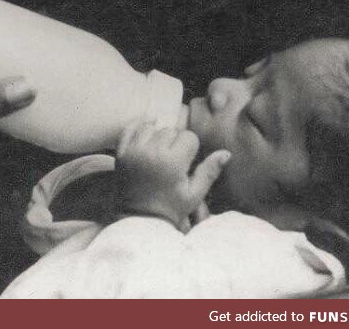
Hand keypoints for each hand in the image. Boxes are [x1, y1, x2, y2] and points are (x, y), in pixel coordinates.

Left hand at [115, 120, 230, 228]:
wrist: (140, 222)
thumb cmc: (170, 209)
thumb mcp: (194, 194)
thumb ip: (209, 171)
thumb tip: (226, 153)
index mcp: (173, 162)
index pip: (188, 137)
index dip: (191, 148)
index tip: (187, 161)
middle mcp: (153, 152)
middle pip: (170, 130)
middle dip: (175, 141)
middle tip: (174, 159)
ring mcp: (134, 152)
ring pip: (152, 127)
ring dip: (158, 134)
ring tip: (161, 150)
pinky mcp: (121, 154)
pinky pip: (130, 129)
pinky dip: (139, 126)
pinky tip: (148, 129)